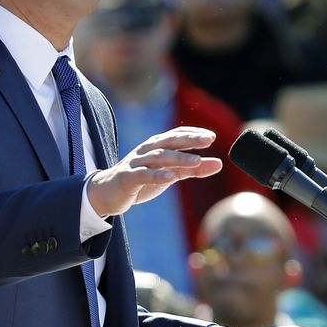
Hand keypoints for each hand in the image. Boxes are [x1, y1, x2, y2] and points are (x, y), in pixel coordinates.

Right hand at [86, 128, 220, 217]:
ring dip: (178, 158)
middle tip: (209, 140)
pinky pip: (143, 175)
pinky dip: (157, 175)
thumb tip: (219, 164)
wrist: (107, 193)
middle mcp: (146, 150)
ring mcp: (136, 163)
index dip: (193, 133)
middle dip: (189, 139)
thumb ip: (193, 169)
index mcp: (156, 146)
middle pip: (169, 141)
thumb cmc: (140, 181)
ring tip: (197, 161)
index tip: (212, 136)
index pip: (176, 134)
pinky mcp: (127, 178)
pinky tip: (171, 178)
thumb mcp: (170, 174)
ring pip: (159, 157)